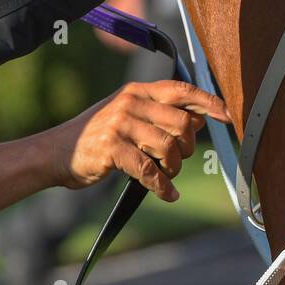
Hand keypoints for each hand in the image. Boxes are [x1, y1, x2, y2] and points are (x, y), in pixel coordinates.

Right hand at [45, 81, 229, 201]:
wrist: (56, 152)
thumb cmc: (96, 136)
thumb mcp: (126, 115)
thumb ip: (158, 114)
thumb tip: (199, 119)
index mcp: (137, 91)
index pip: (181, 90)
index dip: (208, 102)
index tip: (227, 115)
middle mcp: (130, 103)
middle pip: (181, 123)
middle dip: (188, 147)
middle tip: (179, 159)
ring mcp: (120, 124)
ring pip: (168, 147)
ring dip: (175, 168)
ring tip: (167, 176)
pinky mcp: (112, 149)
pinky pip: (149, 170)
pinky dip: (163, 186)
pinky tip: (167, 194)